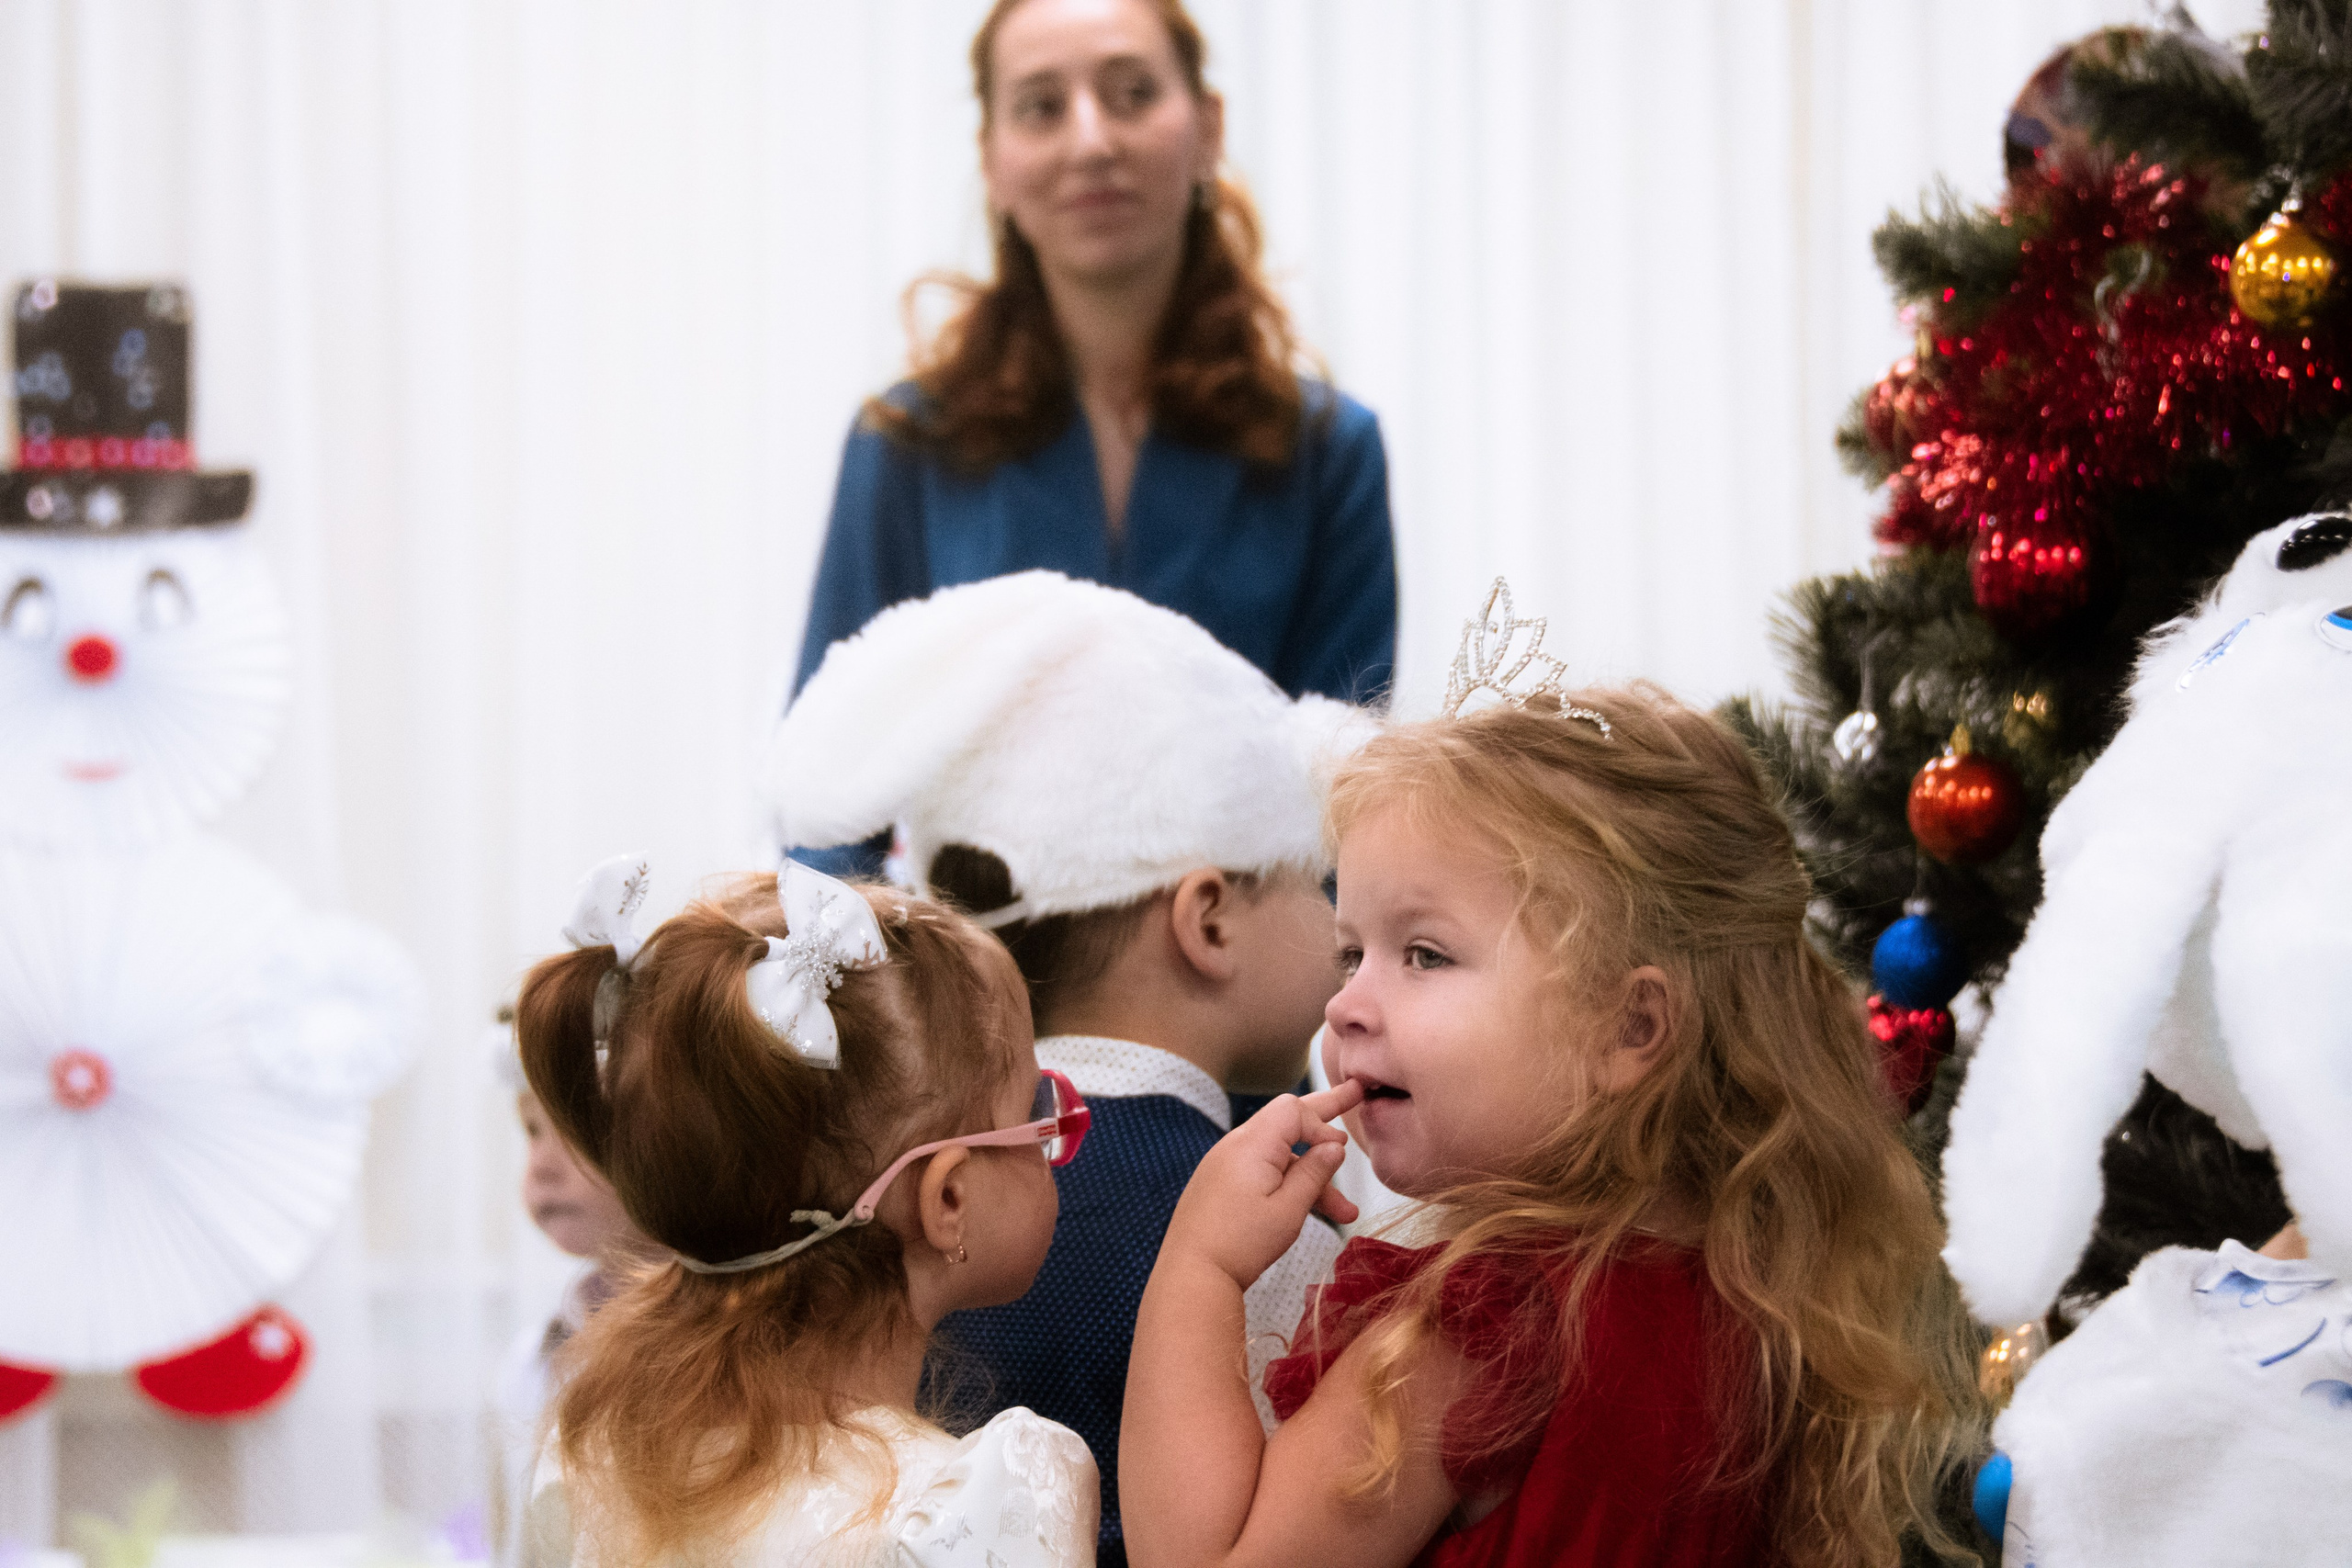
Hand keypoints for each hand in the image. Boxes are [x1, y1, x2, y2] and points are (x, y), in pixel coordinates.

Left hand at [1165, 1081, 1364, 1288]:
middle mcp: (1235, 1146)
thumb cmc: (1241, 1243)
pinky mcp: (1220, 1183)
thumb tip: (1334, 1147)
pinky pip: (1261, 1171)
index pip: (1294, 1110)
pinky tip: (1310, 1209)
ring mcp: (1225, 1164)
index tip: (1341, 1152)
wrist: (1191, 1274)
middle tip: (1354, 1093)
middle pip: (1286, 1119)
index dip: (1322, 1124)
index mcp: (1252, 1144)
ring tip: (1346, 1212)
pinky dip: (1287, 1185)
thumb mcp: (1289, 1210)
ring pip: (1279, 1156)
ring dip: (1312, 1177)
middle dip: (1324, 1112)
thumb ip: (1315, 1174)